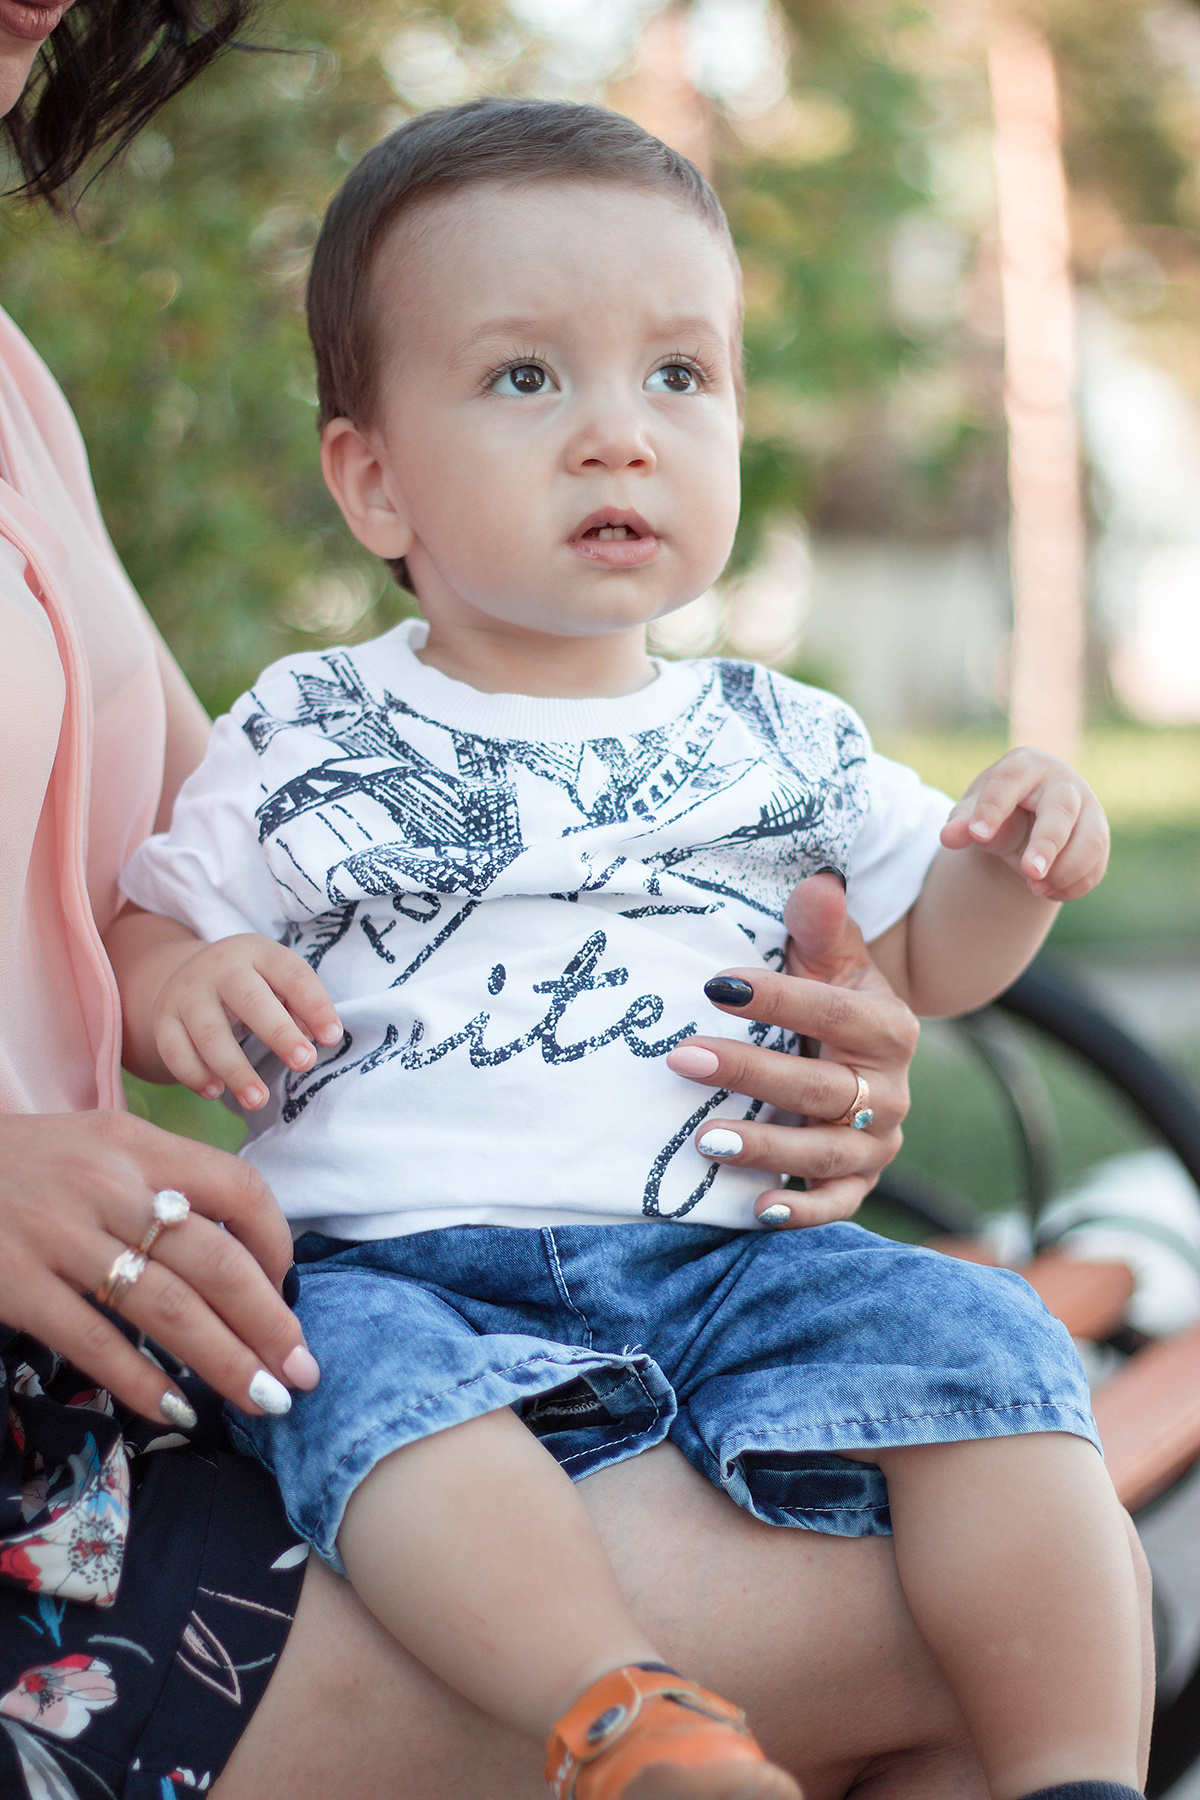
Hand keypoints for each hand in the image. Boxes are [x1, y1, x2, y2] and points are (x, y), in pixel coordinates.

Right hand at [0, 1111, 319, 1421]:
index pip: (238, 1186)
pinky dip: (140, 1379)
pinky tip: (175, 1407)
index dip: (276, 1244)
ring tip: (263, 1398)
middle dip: (268, 1320)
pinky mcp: (15, 1282)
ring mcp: (58, 1234)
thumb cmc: (24, 1166)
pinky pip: (93, 1340)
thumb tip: (241, 1250)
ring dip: (224, 1359)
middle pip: (214, 1257)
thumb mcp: (97, 1146)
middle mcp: (106, 1183)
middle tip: (300, 1370)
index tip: (290, 1292)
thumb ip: (162, 1182)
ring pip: (166, 1305)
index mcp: (136, 1142)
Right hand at [154, 933, 342, 1109]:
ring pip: (209, 1033)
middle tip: (304, 1064)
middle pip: (249, 1000)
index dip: (315, 1005)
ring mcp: (187, 992)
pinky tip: (216, 1093)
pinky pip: (174, 1051)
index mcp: (258, 952)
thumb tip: (319, 1040)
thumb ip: (301, 1008)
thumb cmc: (254, 985)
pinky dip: (194, 1075)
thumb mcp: (278, 983)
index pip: (291, 974)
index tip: (332, 1037)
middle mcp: (220, 967)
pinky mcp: (164, 1019)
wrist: (191, 974)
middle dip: (279, 1033)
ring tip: (259, 1100)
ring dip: (236, 1070)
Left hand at [665, 871, 918, 1228]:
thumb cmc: (828, 995)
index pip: (832, 1012)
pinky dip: (802, 1212)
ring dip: (767, 1149)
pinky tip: (757, 1208)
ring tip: (706, 1139)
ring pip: (827, 1152)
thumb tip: (817, 883)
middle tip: (684, 1059)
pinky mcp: (860, 1181)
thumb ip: (820, 924)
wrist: (861, 1054)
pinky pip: (837, 1204)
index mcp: (889, 1027)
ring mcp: (878, 1141)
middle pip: (822, 1089)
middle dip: (750, 1075)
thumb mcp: (828, 956)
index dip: (777, 999)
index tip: (715, 987)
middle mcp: (891, 1090)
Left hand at [939, 746, 1108, 901]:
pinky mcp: (1099, 837)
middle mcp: (1062, 783)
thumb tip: (949, 836)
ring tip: (1034, 888)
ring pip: (1091, 840)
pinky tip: (1050, 894)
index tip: (977, 835)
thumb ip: (963, 823)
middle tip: (1030, 872)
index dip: (993, 808)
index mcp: (1024, 766)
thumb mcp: (974, 812)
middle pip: (1061, 811)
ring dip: (1066, 870)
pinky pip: (1097, 865)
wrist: (1028, 816)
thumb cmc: (996, 810)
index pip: (1009, 782)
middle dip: (1047, 844)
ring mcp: (1088, 809)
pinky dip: (1076, 885)